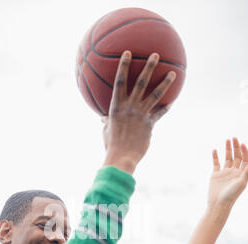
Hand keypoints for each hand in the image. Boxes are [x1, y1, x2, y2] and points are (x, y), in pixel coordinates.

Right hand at [102, 51, 175, 173]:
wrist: (122, 157)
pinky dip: (165, 107)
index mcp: (116, 107)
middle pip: (141, 83)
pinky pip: (159, 112)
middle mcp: (130, 107)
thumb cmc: (111, 145)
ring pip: (155, 95)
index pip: (119, 82)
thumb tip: (104, 117)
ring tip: (173, 73)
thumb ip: (107, 121)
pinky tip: (172, 101)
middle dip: (149, 67)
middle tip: (156, 55)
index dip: (124, 66)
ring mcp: (141, 115)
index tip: (128, 53)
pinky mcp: (150, 124)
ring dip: (165, 83)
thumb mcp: (106, 130)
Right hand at [208, 138, 247, 207]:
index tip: (241, 144)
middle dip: (236, 147)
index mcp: (242, 173)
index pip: (245, 159)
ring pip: (227, 158)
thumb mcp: (241, 183)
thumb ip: (246, 172)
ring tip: (227, 139)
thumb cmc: (231, 195)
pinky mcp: (216, 175)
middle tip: (234, 138)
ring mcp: (225, 173)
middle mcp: (234, 172)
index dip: (244, 151)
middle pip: (237, 156)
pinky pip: (216, 163)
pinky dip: (215, 156)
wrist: (218, 204)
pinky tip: (215, 149)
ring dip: (227, 149)